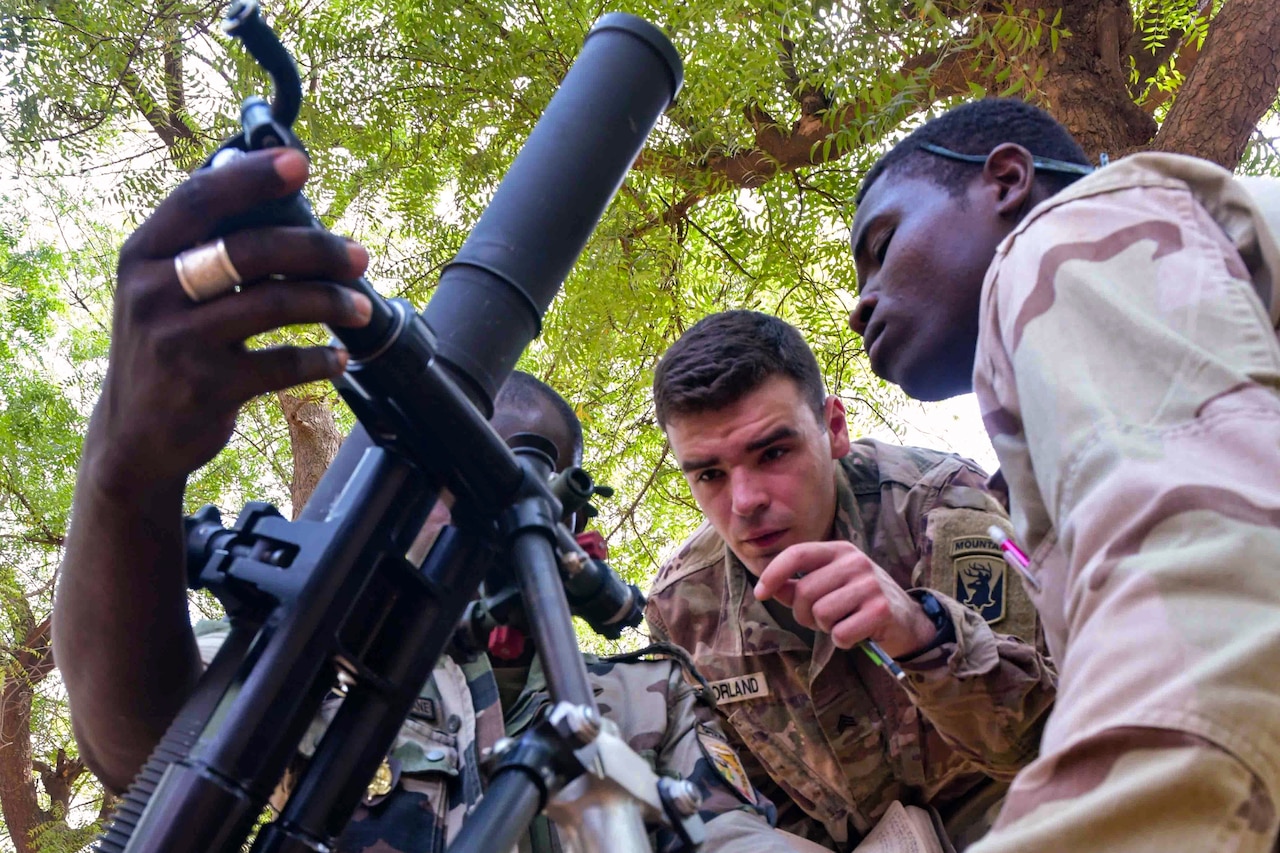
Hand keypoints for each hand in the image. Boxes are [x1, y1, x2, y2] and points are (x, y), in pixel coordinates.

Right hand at [85, 147, 372, 496]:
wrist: (135, 436)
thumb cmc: (167, 346)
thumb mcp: (163, 289)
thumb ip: (206, 246)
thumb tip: (276, 193)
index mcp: (143, 254)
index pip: (199, 199)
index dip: (252, 176)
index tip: (300, 162)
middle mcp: (153, 292)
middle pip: (251, 249)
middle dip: (317, 248)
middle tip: (359, 255)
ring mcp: (177, 342)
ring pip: (275, 304)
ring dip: (331, 302)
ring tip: (361, 308)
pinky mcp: (205, 388)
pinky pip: (281, 364)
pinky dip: (319, 360)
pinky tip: (338, 358)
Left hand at [753, 541, 937, 656]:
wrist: (908, 620)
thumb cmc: (859, 601)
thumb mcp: (830, 585)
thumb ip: (798, 586)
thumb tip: (769, 589)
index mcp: (840, 550)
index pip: (797, 554)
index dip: (773, 574)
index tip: (760, 593)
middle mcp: (855, 562)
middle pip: (804, 592)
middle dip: (803, 614)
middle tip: (820, 620)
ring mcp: (870, 584)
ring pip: (820, 614)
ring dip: (825, 628)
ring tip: (842, 623)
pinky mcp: (881, 610)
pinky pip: (840, 634)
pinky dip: (842, 641)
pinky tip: (856, 633)